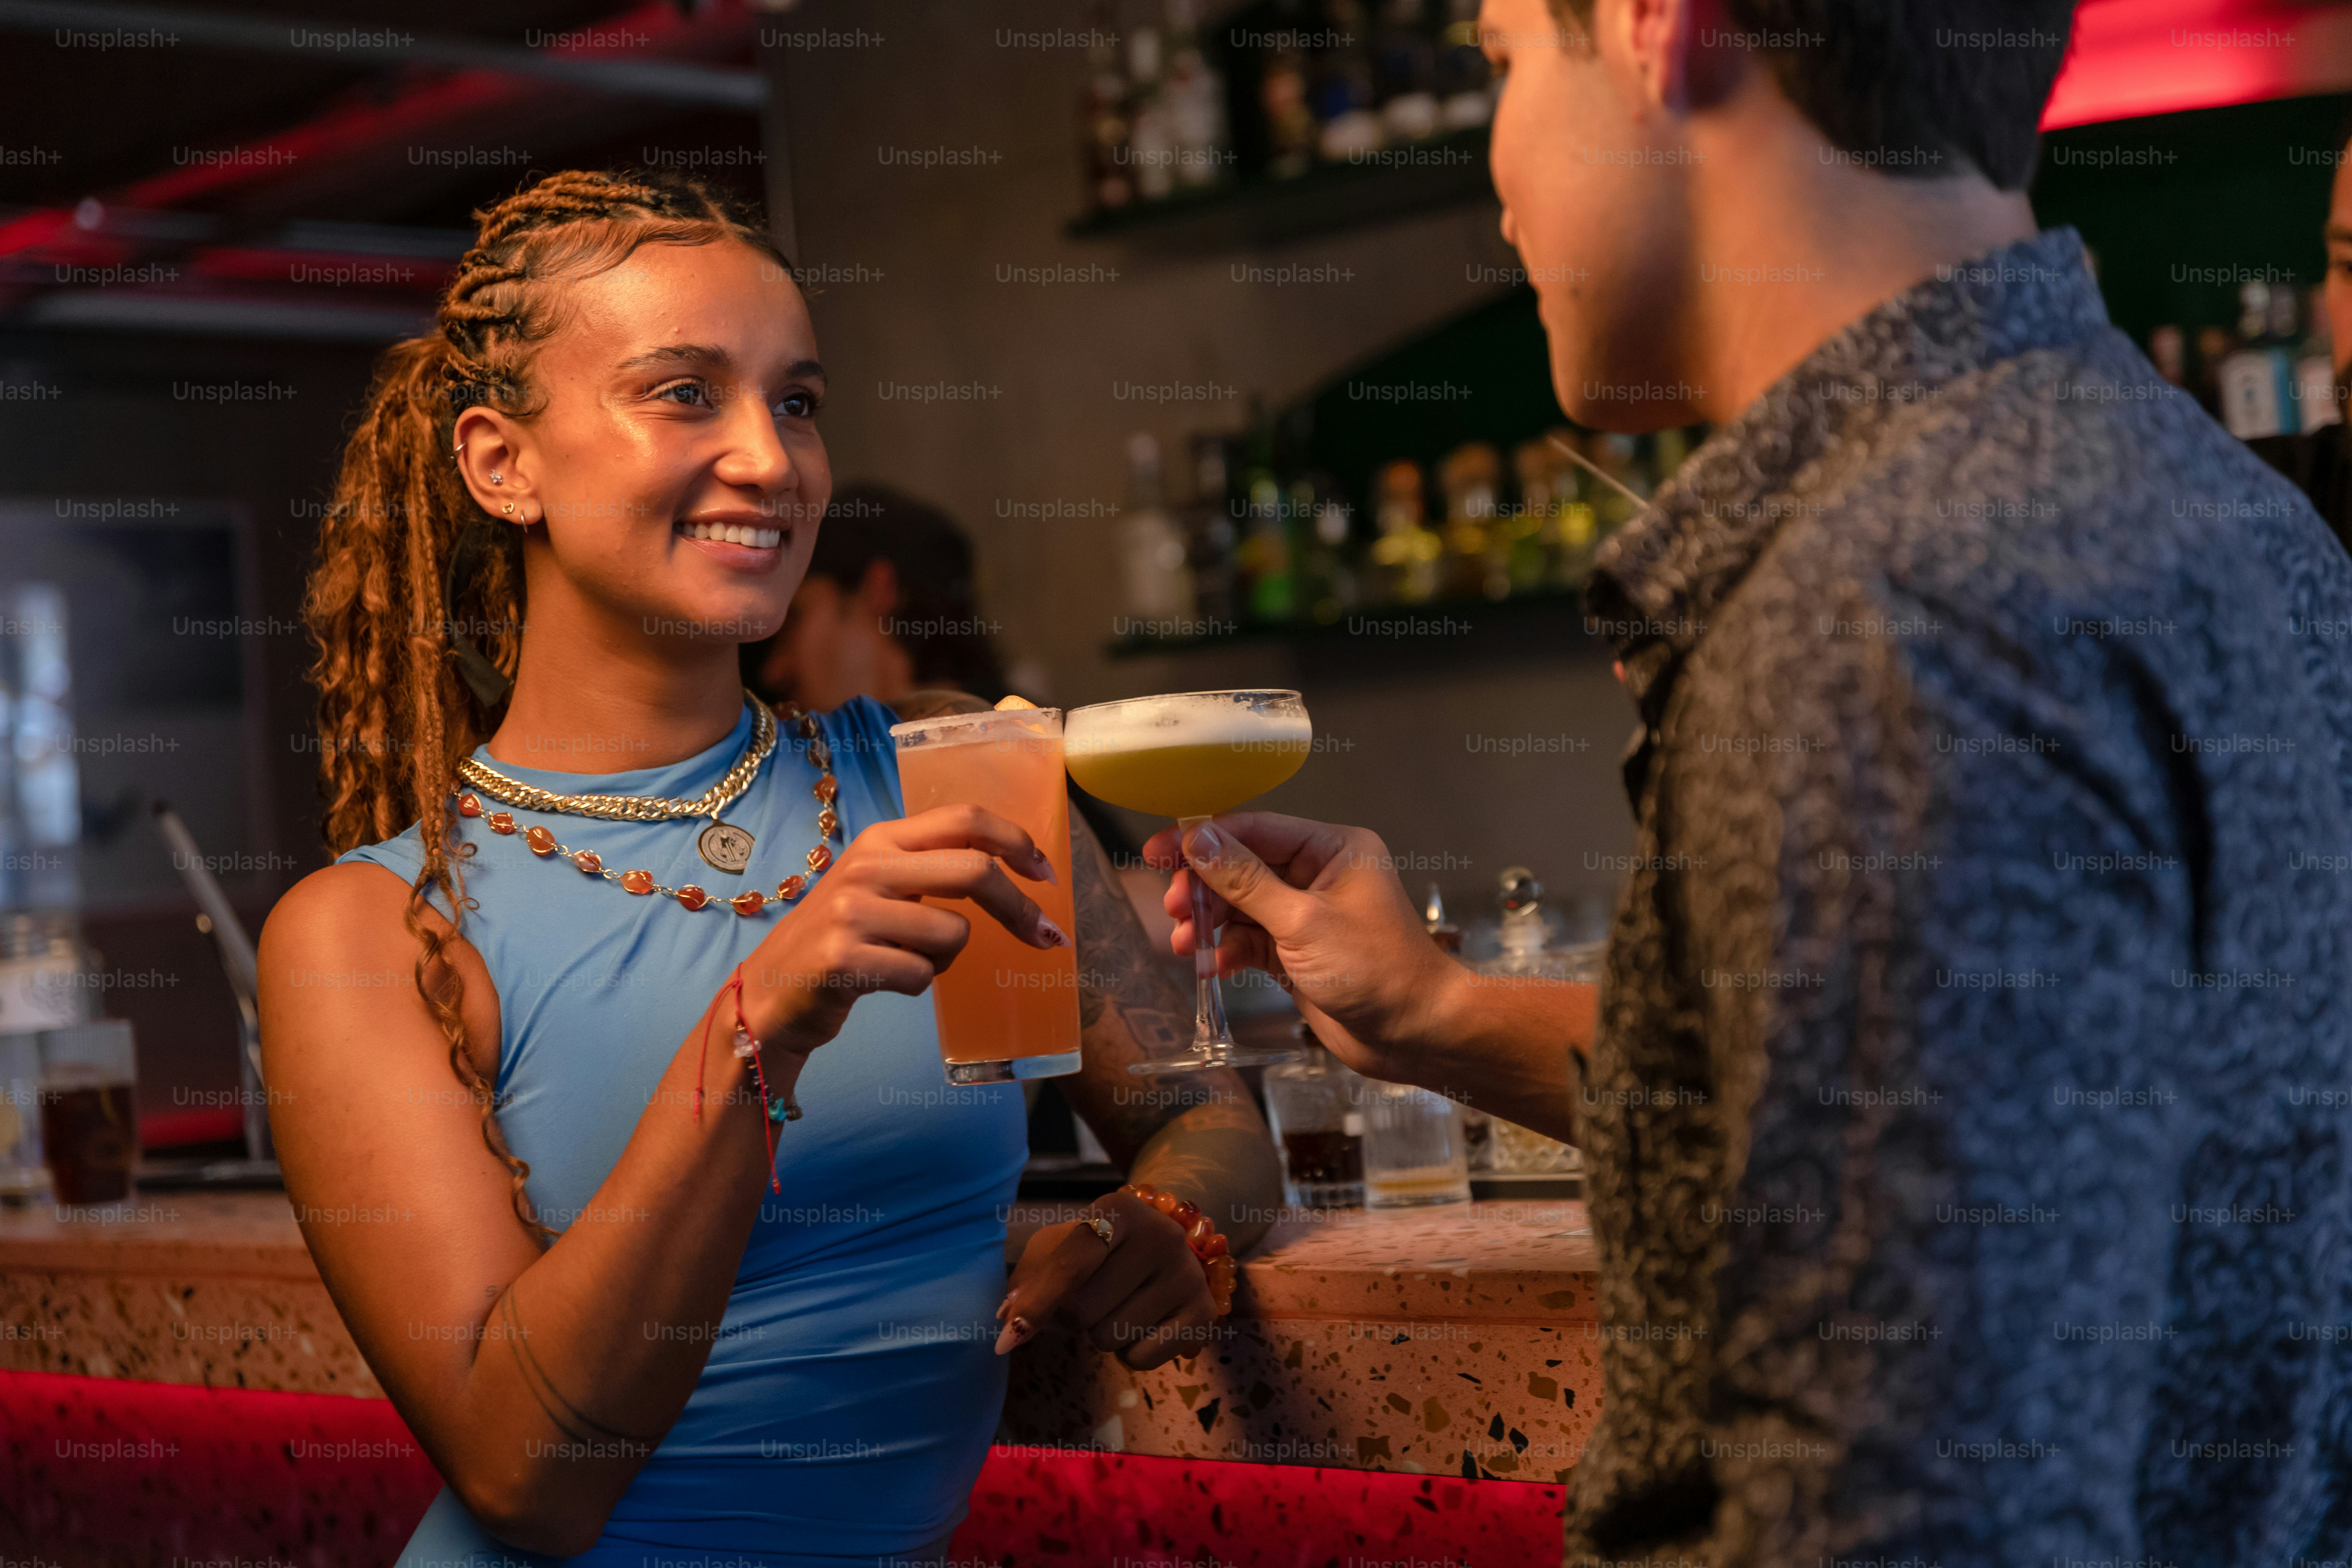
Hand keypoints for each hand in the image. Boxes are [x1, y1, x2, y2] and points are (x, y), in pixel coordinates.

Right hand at [739, 804, 1065, 1053]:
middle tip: (1045, 937)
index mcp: (882, 839)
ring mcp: (853, 910)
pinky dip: (917, 984)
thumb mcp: (881, 886)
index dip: (1016, 841)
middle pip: (975, 870)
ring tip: (909, 960)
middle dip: (1019, 908)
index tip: (1045, 873)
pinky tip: (885, 980)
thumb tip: (1016, 871)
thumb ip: (933, 869)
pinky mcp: (844, 958)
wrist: (771, 991)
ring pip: (954, 933)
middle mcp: (867, 865)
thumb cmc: (843, 939)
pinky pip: (922, 975)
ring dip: (948, 958)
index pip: (964, 817)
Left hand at [995, 1190, 1213, 1371]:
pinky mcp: (1204, 1313)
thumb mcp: (1059, 1245)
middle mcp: (1162, 1235)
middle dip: (1074, 1315)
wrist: (1165, 1245)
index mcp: (1120, 1209)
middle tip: (1095, 1294)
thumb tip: (1008, 1321)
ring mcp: (1188, 1274)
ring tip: (1122, 1304)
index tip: (1005, 1342)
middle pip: (1083, 1311)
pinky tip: (1145, 1323)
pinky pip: (1141, 1359)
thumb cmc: (1098, 1248)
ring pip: (1110, 1338)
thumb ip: (1029, 1279)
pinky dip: (1131, 1352)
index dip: (1036, 1305)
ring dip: (1102, 1332)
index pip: (1071, 1265)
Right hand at [1142, 813, 1459, 1082]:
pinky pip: (1250, 941)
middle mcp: (1320, 874)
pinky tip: (1210, 967)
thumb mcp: (1303, 921)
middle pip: (1242, 866)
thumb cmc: (1376, 970)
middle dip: (1204, 888)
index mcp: (1333, 849)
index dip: (1203, 839)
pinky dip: (1228, 952)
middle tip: (1174, 908)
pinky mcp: (1297, 952)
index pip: (1255, 830)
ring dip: (1210, 923)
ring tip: (1186, 943)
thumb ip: (1246, 881)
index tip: (1159, 852)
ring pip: (1241, 906)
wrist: (1416, 1034)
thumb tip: (1199, 839)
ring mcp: (1307, 915)